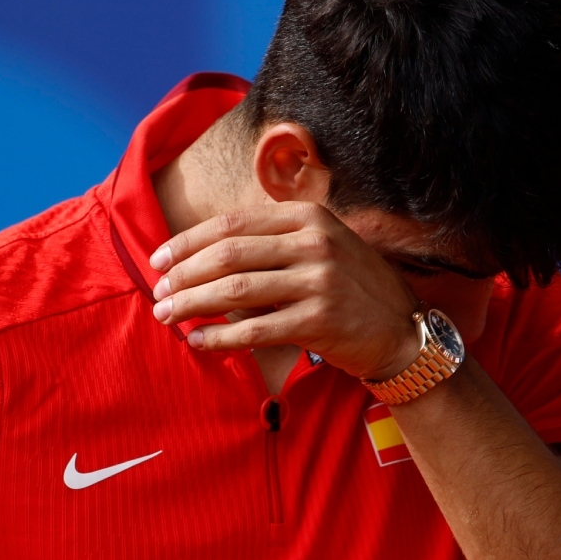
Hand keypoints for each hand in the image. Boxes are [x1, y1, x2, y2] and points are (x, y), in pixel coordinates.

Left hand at [148, 201, 421, 381]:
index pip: (232, 224)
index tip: (159, 260)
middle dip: (183, 275)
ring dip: (191, 304)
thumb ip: (271, 244)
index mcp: (308, 217)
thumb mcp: (319, 247)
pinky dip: (219, 338)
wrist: (402, 331)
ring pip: (235, 291)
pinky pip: (254, 331)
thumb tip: (200, 259)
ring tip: (166, 316)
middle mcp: (314, 242)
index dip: (188, 241)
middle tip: (157, 293)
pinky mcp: (320, 321)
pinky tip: (198, 342)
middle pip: (228, 255)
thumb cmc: (350, 289)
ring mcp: (319, 281)